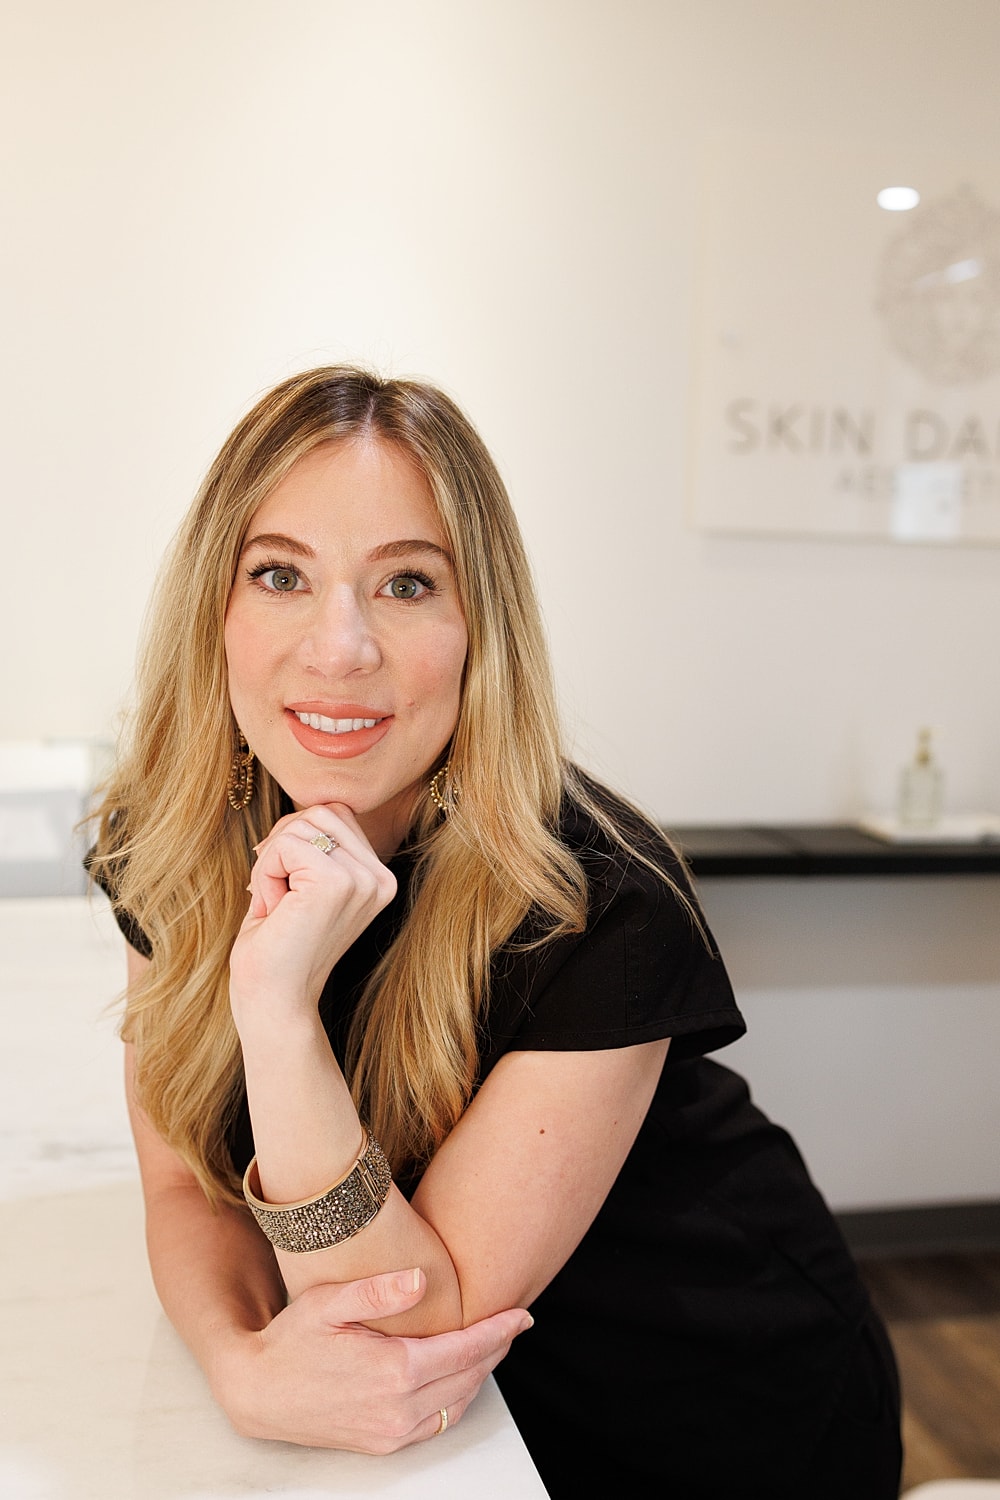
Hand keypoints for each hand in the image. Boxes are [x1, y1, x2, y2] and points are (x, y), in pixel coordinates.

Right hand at [213, 1268, 532, 1453]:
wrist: (256, 1392)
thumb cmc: (291, 1340)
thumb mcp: (328, 1302)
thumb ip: (378, 1290)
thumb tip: (422, 1279)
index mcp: (394, 1370)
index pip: (466, 1349)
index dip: (498, 1331)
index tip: (523, 1316)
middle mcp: (399, 1407)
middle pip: (469, 1378)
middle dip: (496, 1350)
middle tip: (515, 1325)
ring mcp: (391, 1431)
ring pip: (457, 1405)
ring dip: (479, 1375)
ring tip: (492, 1346)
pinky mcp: (382, 1444)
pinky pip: (435, 1424)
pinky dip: (456, 1400)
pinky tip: (457, 1378)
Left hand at [230, 803, 396, 1016]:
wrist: (273, 1001)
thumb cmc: (277, 946)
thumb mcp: (304, 885)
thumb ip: (315, 846)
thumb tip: (303, 808)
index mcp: (378, 878)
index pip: (335, 814)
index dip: (294, 839)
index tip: (283, 883)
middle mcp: (379, 878)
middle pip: (321, 811)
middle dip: (282, 844)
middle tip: (273, 891)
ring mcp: (362, 880)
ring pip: (303, 823)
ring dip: (272, 859)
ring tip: (275, 903)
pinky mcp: (336, 884)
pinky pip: (286, 844)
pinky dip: (264, 872)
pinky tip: (272, 910)